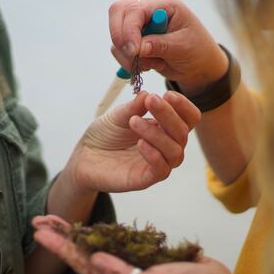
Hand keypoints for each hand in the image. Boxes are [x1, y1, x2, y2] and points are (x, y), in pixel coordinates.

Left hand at [33, 215, 233, 273]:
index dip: (60, 245)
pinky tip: (90, 226)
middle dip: (60, 236)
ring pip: (94, 246)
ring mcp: (128, 266)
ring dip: (75, 233)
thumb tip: (95, 262)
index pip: (82, 262)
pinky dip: (99, 233)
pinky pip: (114, 244)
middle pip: (82, 253)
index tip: (40, 229)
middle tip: (38, 219)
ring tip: (55, 219)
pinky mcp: (140, 259)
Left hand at [62, 91, 199, 193]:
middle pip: (182, 132)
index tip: (167, 94)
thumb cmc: (105, 134)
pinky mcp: (145, 179)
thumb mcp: (118, 115)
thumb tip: (147, 95)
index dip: (183, 106)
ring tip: (134, 121)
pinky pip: (161, 170)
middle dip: (168, 114)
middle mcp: (165, 146)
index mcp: (164, 128)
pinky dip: (154, 155)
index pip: (188, 118)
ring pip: (175, 152)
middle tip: (151, 101)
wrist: (84, 156)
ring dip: (157, 134)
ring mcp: (157, 163)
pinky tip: (140, 143)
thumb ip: (134, 106)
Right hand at [108, 0, 228, 94]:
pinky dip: (128, 61)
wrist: (199, 65)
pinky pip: (118, 48)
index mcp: (164, 4)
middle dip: (120, 36)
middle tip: (133, 56)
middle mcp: (148, 9)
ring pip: (116, 33)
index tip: (134, 51)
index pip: (136, 9)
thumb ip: (161, 45)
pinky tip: (148, 65)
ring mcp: (139, 23)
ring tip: (152, 64)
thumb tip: (138, 47)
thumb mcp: (183, 47)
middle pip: (118, 11)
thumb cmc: (197, 50)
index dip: (130, 29)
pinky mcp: (134, 39)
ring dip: (128, 54)